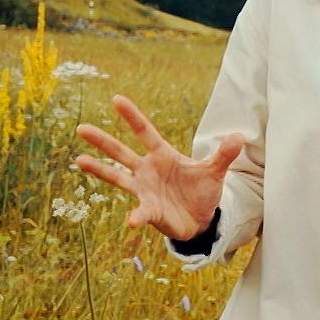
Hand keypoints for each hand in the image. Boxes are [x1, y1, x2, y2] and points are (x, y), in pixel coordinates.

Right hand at [74, 94, 246, 240]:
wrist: (200, 219)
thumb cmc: (201, 191)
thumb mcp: (215, 171)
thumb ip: (224, 155)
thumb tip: (241, 136)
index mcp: (162, 155)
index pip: (145, 132)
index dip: (132, 116)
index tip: (116, 99)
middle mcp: (147, 170)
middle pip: (121, 152)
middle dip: (102, 140)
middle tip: (81, 127)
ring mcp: (144, 190)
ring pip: (117, 177)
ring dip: (99, 170)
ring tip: (79, 160)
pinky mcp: (149, 211)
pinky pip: (140, 212)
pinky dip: (137, 216)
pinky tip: (131, 221)